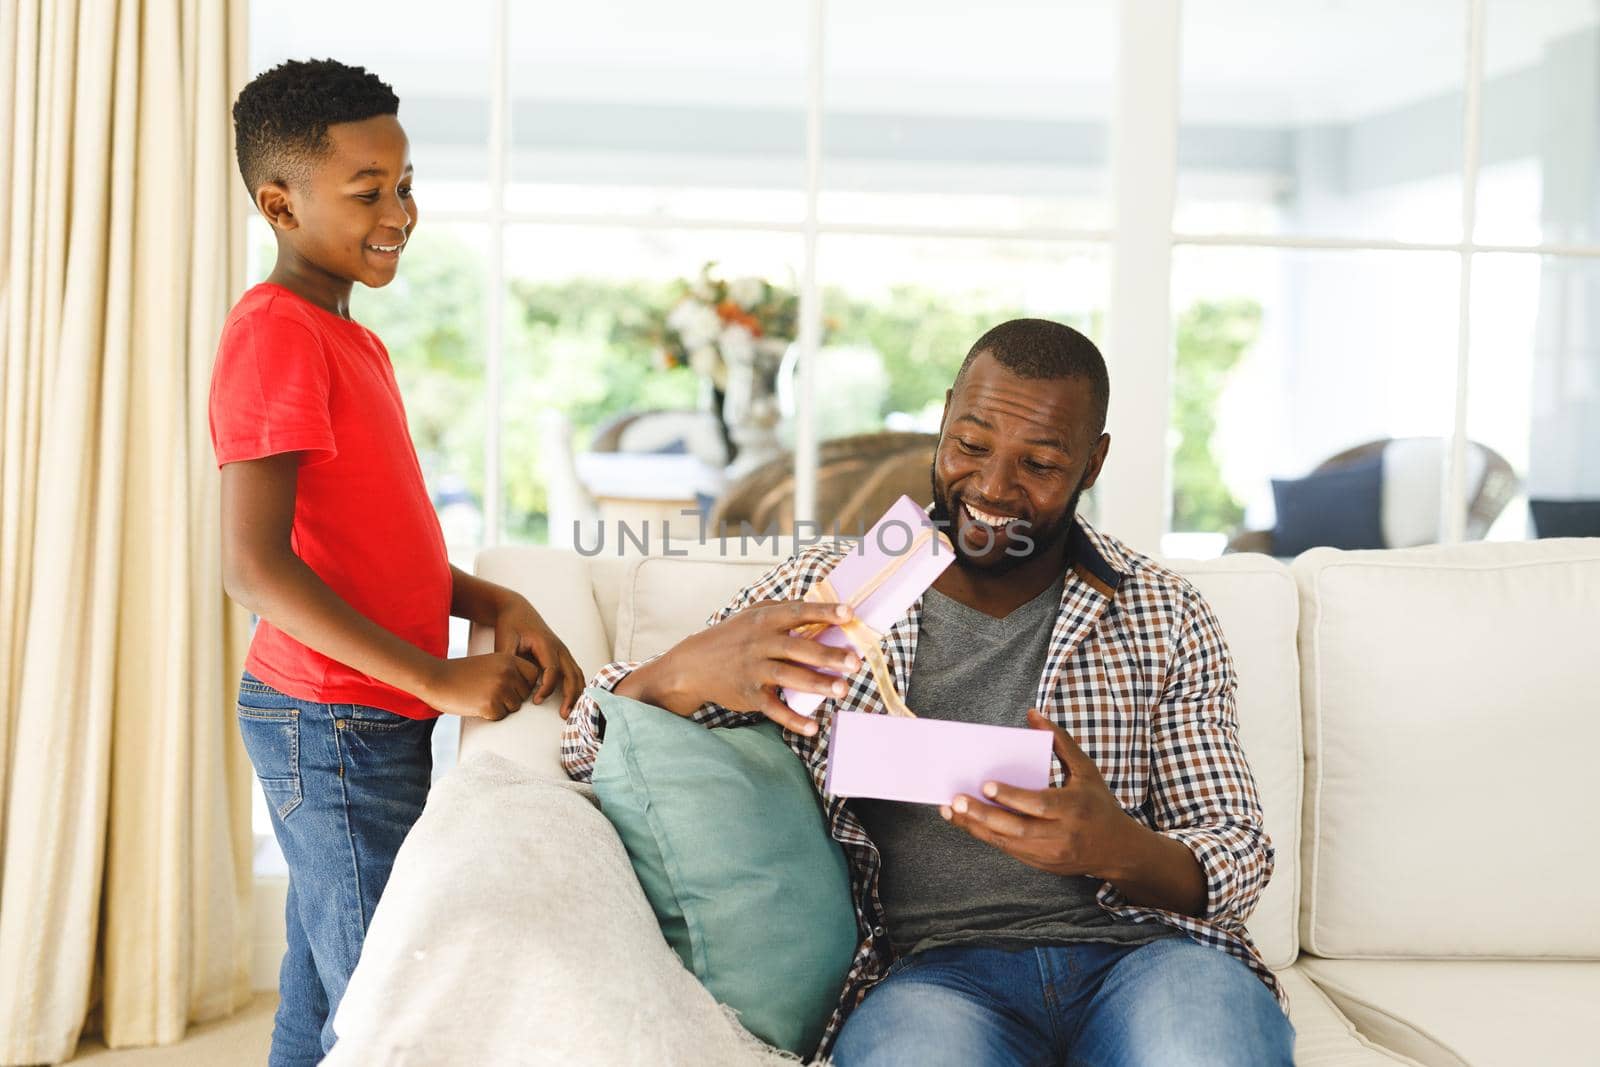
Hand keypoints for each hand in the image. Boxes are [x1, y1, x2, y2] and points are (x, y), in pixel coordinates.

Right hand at [423, 653, 543, 720]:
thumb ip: (510, 671)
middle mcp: (508, 672)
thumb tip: (528, 689)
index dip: (524, 684)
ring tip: (481, 697)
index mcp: (509, 659)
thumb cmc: (461, 673)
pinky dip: (489, 715)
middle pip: (525, 695)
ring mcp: (500, 688)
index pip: (534, 675)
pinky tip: (476, 704)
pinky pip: (500, 717)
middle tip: (490, 693)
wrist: (435, 678)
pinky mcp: (490, 705)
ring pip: (514, 708)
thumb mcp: (490, 663)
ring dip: (500, 707)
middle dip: (512, 698)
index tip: (511, 687)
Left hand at [493, 596, 584, 718]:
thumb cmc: (510, 626)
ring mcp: (564, 651)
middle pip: (572, 675)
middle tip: (564, 716)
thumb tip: (509, 683)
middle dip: (570, 696)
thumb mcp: (505, 641)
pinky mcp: (563, 655)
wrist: (517, 610)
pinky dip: (576, 687)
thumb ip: (508, 661)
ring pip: (577, 674)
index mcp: (546, 644)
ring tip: (570, 713)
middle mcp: (559, 648)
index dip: (546, 688)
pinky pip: (575, 673)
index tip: (535, 702)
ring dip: (576, 694)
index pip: (553, 671)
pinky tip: (573, 702)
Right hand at [630, 600, 861, 736]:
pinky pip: (774, 709)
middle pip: (798, 648)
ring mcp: (754, 670)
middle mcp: (760, 643)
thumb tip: (826, 612)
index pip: (798, 612)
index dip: (823, 612)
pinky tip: (813, 727)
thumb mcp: (753, 615)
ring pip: (789, 677)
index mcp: (765, 620)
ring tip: (843, 690)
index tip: (848, 613)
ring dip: (817, 684)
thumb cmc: (733, 636)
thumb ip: (786, 612)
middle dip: (828, 656)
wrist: (693, 665)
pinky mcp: (750, 695)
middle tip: (855, 662)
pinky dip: (793, 720)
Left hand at [942, 708, 1130, 878]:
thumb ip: (1060, 742)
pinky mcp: (1042, 865)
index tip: (986, 785)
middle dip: (983, 814)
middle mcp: (1062, 835)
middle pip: (1017, 828)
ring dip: (976, 827)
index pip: (1039, 804)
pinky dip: (986, 836)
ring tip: (951, 811)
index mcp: (1074, 808)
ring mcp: (1051, 854)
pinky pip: (1009, 850)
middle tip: (956, 800)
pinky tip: (967, 822)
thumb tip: (1034, 714)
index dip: (1012, 796)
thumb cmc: (1098, 804)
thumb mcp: (1086, 770)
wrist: (1118, 850)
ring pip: (1007, 843)